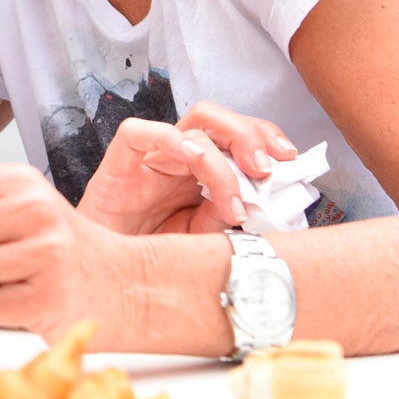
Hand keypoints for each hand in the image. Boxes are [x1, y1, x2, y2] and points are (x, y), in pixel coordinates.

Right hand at [77, 101, 298, 235]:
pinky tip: (191, 158)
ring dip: (222, 152)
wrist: (106, 278)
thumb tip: (263, 200)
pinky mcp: (119, 162)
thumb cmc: (151, 257)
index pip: (238, 138)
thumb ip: (227, 215)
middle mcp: (180, 158)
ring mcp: (151, 158)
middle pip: (219, 121)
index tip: (292, 161)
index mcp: (202, 172)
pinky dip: (170, 139)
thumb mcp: (202, 238)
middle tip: (268, 170)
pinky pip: (140, 133)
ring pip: (192, 124)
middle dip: (251, 136)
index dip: (267, 139)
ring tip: (237, 192)